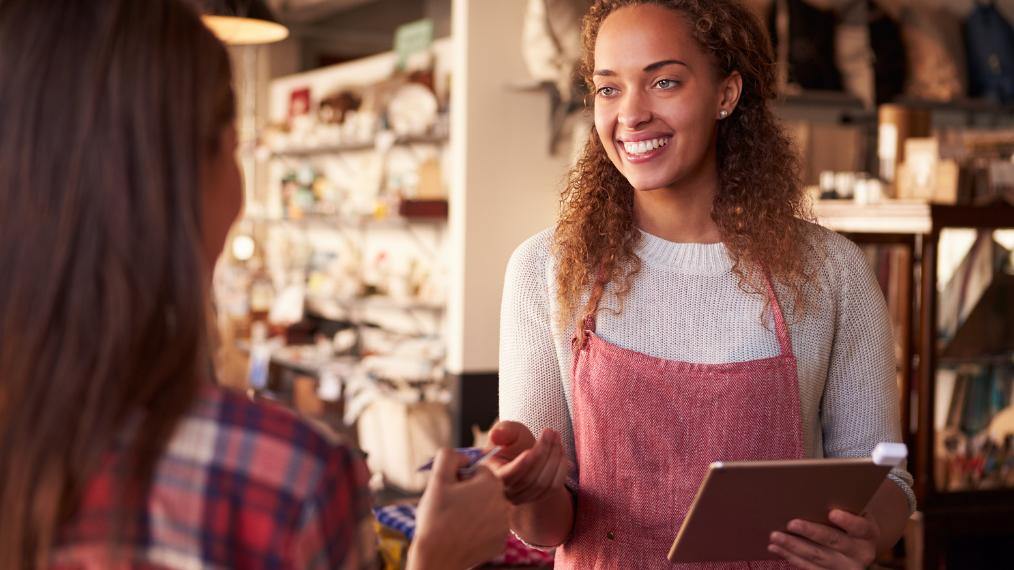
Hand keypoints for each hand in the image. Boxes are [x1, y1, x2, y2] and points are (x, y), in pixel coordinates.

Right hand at [409, 448, 510, 569]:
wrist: (436, 558)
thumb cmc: (436, 518)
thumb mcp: (437, 479)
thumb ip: (449, 456)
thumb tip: (462, 456)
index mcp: (492, 483)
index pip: (477, 470)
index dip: (460, 478)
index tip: (450, 491)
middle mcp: (504, 503)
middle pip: (484, 489)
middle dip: (469, 493)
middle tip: (450, 507)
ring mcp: (504, 526)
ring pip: (487, 508)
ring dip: (474, 511)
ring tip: (455, 521)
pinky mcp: (500, 543)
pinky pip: (488, 528)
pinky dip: (477, 530)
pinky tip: (463, 535)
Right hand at [487, 421, 567, 505]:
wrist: (523, 452)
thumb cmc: (512, 442)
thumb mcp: (507, 432)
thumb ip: (502, 432)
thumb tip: (494, 435)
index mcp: (491, 475)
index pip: (505, 477)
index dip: (520, 466)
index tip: (531, 452)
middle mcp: (505, 492)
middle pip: (528, 480)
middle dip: (542, 453)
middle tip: (549, 432)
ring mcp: (522, 497)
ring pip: (543, 483)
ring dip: (554, 457)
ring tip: (555, 436)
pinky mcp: (539, 497)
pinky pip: (554, 486)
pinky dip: (561, 466)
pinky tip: (560, 449)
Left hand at [768, 510, 879, 569]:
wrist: (856, 545)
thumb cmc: (849, 520)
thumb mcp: (853, 512)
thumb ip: (841, 505)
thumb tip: (813, 493)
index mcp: (868, 535)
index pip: (860, 528)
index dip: (848, 521)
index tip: (832, 513)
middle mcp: (861, 555)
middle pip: (833, 542)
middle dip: (810, 532)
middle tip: (791, 523)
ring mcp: (845, 568)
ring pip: (817, 557)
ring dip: (793, 546)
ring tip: (775, 536)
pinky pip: (808, 568)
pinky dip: (790, 556)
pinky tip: (776, 547)